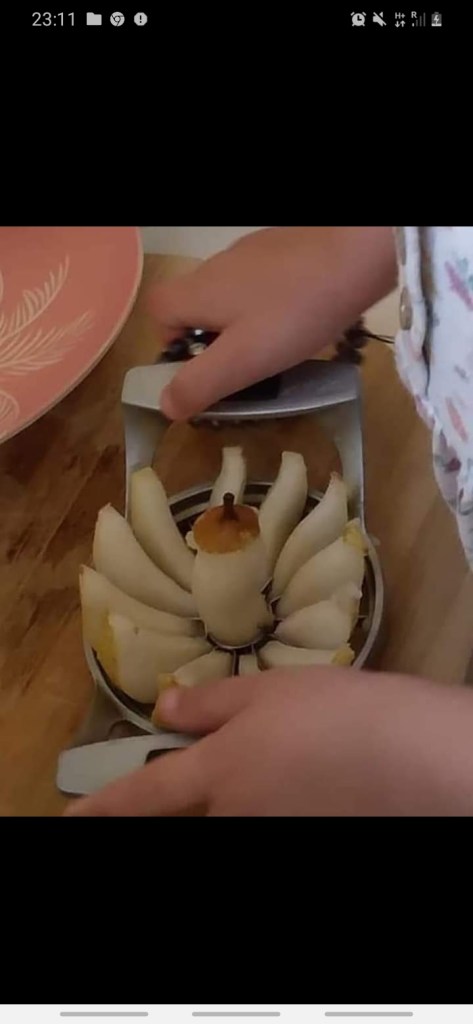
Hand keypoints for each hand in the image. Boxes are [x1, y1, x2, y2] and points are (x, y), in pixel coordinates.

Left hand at [64, 667, 472, 816]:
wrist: (406, 755)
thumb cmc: (331, 711)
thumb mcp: (265, 692)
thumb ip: (209, 705)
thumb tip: (163, 709)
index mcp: (214, 773)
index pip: (144, 795)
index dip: (103, 807)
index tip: (72, 817)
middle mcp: (231, 815)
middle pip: (189, 814)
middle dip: (182, 797)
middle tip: (212, 768)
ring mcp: (267, 832)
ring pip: (231, 815)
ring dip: (235, 795)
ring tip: (282, 759)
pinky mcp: (300, 836)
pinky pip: (268, 817)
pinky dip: (271, 800)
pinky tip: (305, 776)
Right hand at [148, 227, 395, 418]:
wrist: (357, 252)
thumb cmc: (294, 311)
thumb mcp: (243, 360)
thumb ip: (200, 384)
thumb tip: (165, 404)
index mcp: (198, 291)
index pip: (158, 312)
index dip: (169, 343)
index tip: (199, 368)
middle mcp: (217, 266)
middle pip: (195, 305)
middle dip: (212, 341)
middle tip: (245, 368)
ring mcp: (252, 253)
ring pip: (232, 296)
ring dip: (244, 325)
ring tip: (278, 349)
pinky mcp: (285, 250)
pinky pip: (264, 284)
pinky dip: (272, 306)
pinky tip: (302, 321)